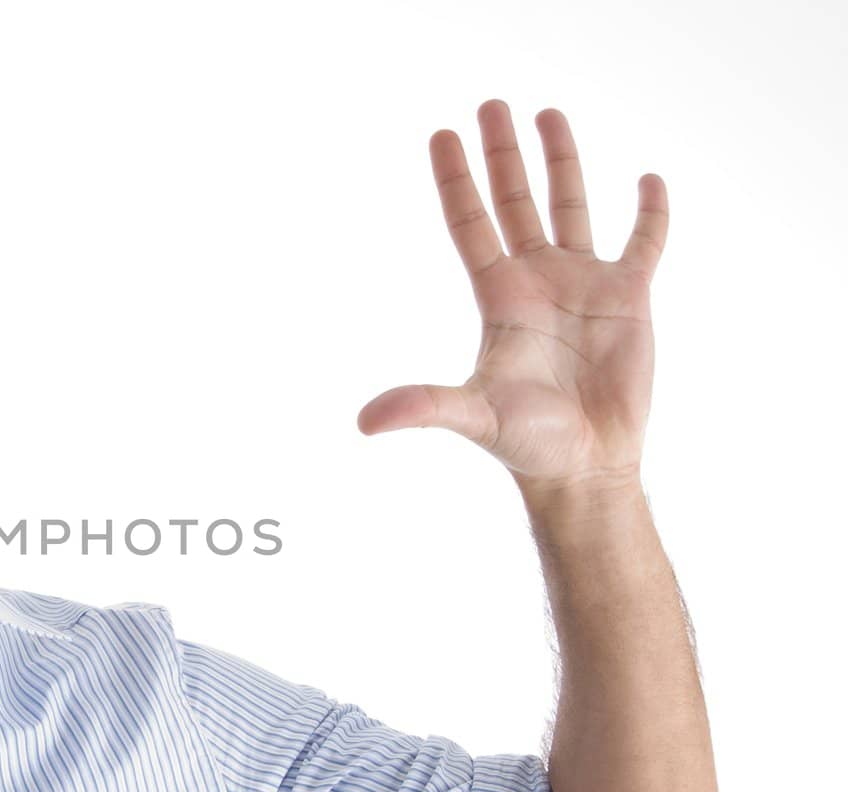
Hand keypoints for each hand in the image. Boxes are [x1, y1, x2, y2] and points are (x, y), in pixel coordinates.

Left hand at [356, 99, 665, 493]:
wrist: (584, 467)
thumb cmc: (526, 445)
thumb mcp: (473, 416)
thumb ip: (424, 407)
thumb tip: (363, 423)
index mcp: (498, 298)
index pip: (469, 223)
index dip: (455, 180)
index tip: (442, 133)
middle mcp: (536, 282)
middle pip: (514, 203)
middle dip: (502, 155)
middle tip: (491, 104)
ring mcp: (583, 287)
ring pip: (570, 208)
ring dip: (561, 163)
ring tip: (548, 114)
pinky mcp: (630, 300)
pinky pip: (643, 244)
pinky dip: (649, 214)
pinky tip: (647, 180)